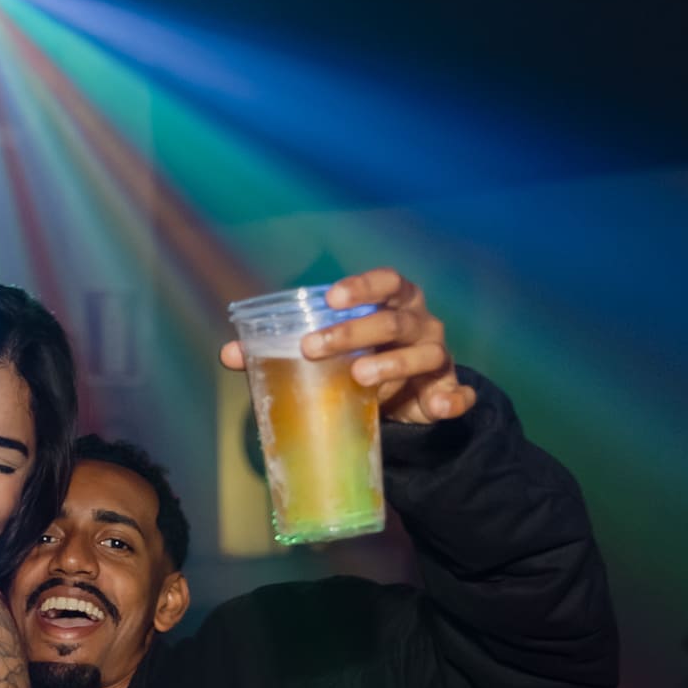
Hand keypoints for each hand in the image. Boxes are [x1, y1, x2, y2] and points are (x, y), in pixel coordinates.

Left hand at [218, 267, 476, 424]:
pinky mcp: (447, 391)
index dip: (362, 286)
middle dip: (355, 332)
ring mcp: (438, 356)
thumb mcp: (329, 349)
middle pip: (394, 320)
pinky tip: (439, 405)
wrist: (406, 400)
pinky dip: (453, 398)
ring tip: (360, 378)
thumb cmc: (362, 359)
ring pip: (425, 354)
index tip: (331, 296)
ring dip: (393, 365)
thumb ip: (283, 348)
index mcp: (394, 302)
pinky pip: (458, 394)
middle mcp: (420, 323)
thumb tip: (229, 354)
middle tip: (314, 348)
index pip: (387, 281)